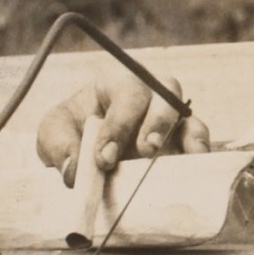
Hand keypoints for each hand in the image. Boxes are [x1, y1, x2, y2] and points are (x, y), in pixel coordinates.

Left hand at [36, 65, 209, 186]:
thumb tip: (74, 171)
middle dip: (157, 122)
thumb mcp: (53, 133)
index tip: (104, 158)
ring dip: (186, 135)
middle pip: (166, 93)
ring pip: (187, 116)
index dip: (119, 124)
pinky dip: (200, 151)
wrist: (85, 151)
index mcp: (117, 82)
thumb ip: (59, 146)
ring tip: (182, 158)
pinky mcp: (182, 143)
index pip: (126, 93)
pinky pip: (199, 140)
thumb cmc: (71, 131)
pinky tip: (196, 165)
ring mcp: (170, 119)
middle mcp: (150, 94)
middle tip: (145, 150)